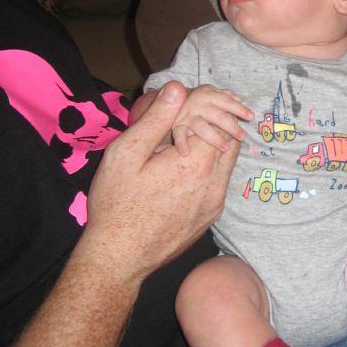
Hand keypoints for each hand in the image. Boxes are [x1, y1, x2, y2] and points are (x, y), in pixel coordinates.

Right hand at [78, 81, 239, 286]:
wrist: (119, 258)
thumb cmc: (116, 204)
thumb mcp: (126, 154)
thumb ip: (156, 119)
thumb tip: (178, 88)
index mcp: (194, 164)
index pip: (219, 122)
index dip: (207, 107)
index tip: (191, 102)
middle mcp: (213, 184)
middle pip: (230, 141)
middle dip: (217, 124)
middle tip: (195, 116)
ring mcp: (214, 204)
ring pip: (226, 163)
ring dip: (213, 147)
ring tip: (187, 140)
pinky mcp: (210, 217)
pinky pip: (218, 183)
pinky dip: (209, 168)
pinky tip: (183, 169)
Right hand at [172, 84, 252, 155]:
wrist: (174, 100)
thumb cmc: (202, 101)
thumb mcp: (212, 94)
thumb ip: (226, 96)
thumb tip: (239, 99)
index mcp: (209, 94)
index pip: (226, 101)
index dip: (239, 108)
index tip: (251, 116)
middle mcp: (197, 103)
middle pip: (217, 115)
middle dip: (231, 127)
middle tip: (242, 136)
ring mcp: (187, 115)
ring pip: (202, 127)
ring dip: (214, 138)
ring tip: (225, 147)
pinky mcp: (177, 125)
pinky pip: (179, 135)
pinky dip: (182, 143)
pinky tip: (186, 152)